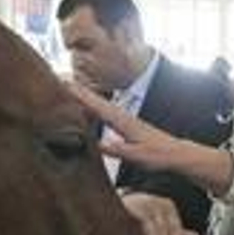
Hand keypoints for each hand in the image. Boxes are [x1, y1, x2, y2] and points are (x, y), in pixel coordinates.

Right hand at [69, 81, 186, 171]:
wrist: (175, 153)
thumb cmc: (158, 155)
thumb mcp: (137, 156)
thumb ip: (118, 151)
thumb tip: (98, 145)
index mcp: (123, 122)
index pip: (97, 106)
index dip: (81, 95)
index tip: (65, 85)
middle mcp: (122, 116)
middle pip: (96, 99)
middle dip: (77, 89)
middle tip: (58, 78)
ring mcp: (123, 118)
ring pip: (99, 104)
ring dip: (83, 95)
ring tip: (66, 88)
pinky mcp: (125, 123)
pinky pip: (104, 112)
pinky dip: (93, 106)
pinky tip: (86, 107)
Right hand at [120, 193, 198, 234]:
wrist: (111, 211)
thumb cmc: (139, 221)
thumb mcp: (161, 229)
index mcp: (166, 207)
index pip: (175, 224)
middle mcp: (155, 202)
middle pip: (165, 223)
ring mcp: (141, 201)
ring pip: (152, 220)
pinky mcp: (127, 204)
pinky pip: (138, 217)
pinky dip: (143, 230)